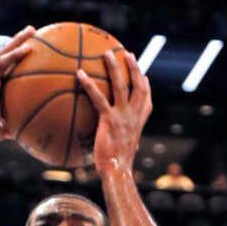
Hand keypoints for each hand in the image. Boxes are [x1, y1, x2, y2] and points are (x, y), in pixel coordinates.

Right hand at [0, 26, 37, 143]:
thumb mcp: (2, 128)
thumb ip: (14, 125)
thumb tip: (29, 131)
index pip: (9, 68)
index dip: (19, 58)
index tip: (32, 49)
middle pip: (7, 55)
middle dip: (19, 42)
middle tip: (33, 31)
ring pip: (5, 53)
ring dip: (18, 40)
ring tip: (32, 30)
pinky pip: (3, 63)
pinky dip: (15, 55)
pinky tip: (28, 48)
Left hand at [75, 50, 150, 175]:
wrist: (118, 172)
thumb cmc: (116, 167)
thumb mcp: (121, 151)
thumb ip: (116, 141)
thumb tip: (106, 142)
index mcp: (138, 123)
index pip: (147, 101)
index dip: (146, 87)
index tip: (144, 76)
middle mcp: (134, 116)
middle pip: (139, 87)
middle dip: (135, 69)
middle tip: (127, 54)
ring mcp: (123, 116)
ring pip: (121, 86)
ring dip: (115, 67)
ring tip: (107, 53)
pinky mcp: (110, 120)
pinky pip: (98, 98)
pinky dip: (89, 84)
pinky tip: (79, 73)